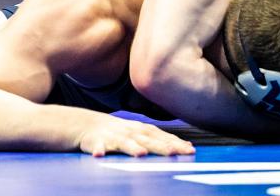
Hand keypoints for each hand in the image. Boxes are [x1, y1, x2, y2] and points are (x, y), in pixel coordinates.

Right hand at [77, 114, 195, 156]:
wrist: (89, 125)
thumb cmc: (122, 131)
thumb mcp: (143, 133)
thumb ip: (163, 140)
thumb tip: (188, 146)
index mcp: (143, 130)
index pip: (162, 137)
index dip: (176, 143)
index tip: (190, 151)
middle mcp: (131, 132)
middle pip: (147, 140)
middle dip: (160, 146)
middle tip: (173, 153)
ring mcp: (114, 137)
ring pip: (124, 143)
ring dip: (132, 148)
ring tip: (140, 154)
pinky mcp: (97, 142)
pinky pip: (98, 147)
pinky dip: (99, 150)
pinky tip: (99, 155)